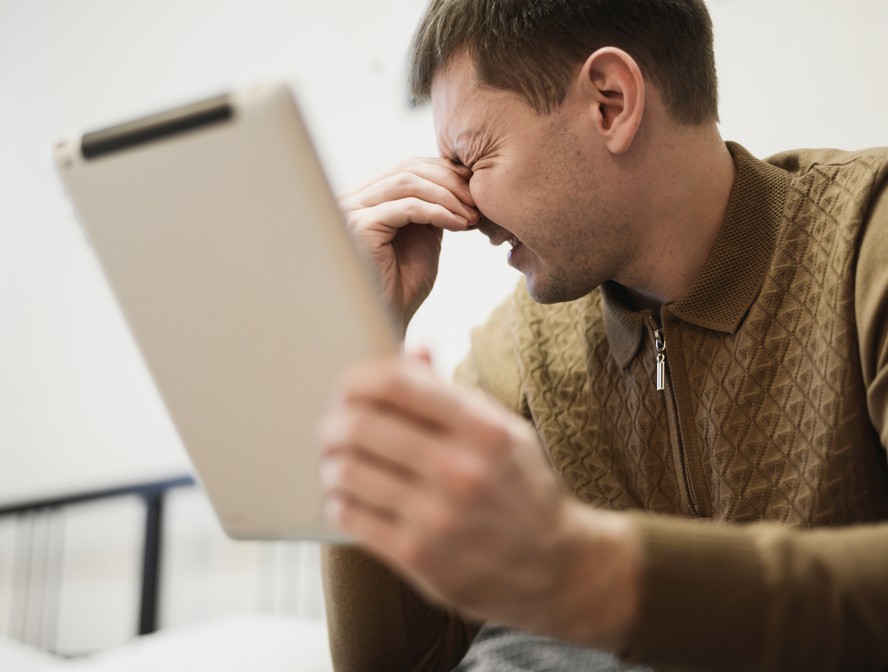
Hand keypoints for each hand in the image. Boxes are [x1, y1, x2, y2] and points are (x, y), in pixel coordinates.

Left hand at [318, 352, 640, 650]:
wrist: (556, 566)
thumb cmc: (522, 488)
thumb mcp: (502, 430)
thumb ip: (452, 391)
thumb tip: (413, 347)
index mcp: (482, 429)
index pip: (394, 383)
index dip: (357, 379)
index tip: (349, 389)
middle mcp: (460, 470)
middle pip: (359, 425)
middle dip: (333, 423)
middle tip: (331, 429)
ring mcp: (436, 517)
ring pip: (346, 471)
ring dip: (331, 464)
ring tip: (339, 465)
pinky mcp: (418, 557)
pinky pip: (351, 516)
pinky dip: (340, 501)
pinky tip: (350, 498)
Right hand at [339, 159, 478, 332]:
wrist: (388, 319)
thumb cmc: (402, 285)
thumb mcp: (422, 236)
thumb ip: (430, 207)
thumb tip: (457, 181)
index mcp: (366, 198)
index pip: (407, 167)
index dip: (444, 172)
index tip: (474, 189)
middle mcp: (354, 199)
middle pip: (407, 168)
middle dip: (449, 181)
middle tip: (477, 200)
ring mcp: (353, 211)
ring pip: (408, 182)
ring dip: (447, 196)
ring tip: (471, 215)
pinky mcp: (361, 226)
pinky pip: (407, 207)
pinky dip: (438, 212)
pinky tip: (459, 225)